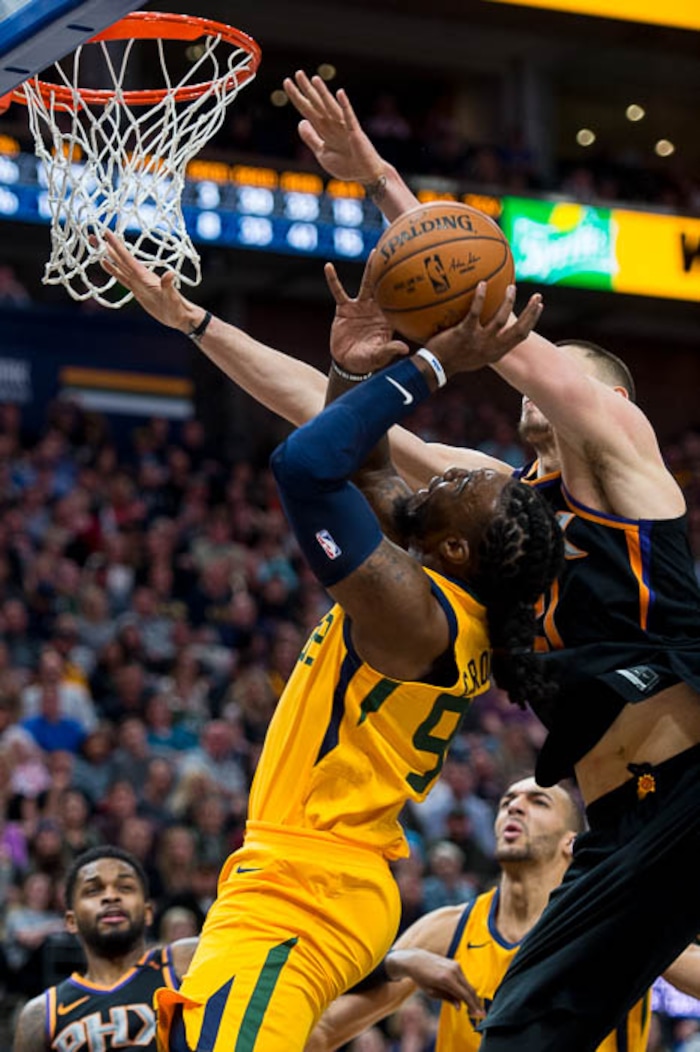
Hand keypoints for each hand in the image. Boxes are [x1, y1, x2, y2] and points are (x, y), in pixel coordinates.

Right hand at [89, 230, 199, 332]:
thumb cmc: (177, 307)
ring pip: (118, 265)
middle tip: (92, 235)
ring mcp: (137, 281)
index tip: (105, 232)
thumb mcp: (172, 297)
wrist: (180, 316)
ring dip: (106, 255)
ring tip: (95, 245)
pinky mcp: (136, 289)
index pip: (126, 257)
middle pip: (119, 258)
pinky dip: (112, 269)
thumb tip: (171, 274)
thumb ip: (169, 285)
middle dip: (106, 246)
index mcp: (144, 275)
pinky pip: (122, 277)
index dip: (116, 245)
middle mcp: (139, 275)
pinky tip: (105, 263)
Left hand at [283, 71, 384, 184]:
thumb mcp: (322, 153)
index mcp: (324, 130)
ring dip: (323, 94)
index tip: (287, 83)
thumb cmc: (346, 165)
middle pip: (317, 105)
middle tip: (298, 73)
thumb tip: (300, 122)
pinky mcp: (355, 133)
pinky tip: (340, 93)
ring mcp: (344, 128)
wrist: (366, 175)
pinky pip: (349, 118)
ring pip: (331, 108)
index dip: (297, 97)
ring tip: (314, 79)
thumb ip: (311, 138)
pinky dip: (345, 106)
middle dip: (307, 90)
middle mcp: (333, 125)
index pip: (307, 110)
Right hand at [325, 255, 408, 373]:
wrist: (347, 363)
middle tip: (403, 253)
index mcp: (388, 319)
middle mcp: (376, 309)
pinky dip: (333, 280)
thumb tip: (404, 349)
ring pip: (367, 284)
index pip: (400, 301)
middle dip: (394, 270)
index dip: (408, 289)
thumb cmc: (367, 361)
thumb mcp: (378, 356)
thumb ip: (389, 350)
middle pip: (386, 286)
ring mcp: (360, 307)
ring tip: (376, 251)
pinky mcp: (344, 309)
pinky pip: (338, 292)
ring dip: (371, 268)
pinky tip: (328, 266)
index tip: (419, 274)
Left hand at [387, 948, 484, 1015]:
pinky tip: (465, 996)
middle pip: (470, 989)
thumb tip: (460, 1006)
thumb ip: (447, 998)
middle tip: (480, 1013)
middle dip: (475, 1002)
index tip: (479, 1015)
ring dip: (471, 995)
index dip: (473, 1006)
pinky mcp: (455, 963)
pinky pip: (463, 978)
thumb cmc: (421, 977)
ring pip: (468, 984)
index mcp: (446, 979)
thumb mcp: (431, 992)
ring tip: (473, 1007)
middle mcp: (453, 970)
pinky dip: (466, 988)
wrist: (415, 960)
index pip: (465, 995)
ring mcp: (455, 965)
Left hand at [427, 283, 543, 376]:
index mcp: (496, 353)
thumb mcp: (475, 355)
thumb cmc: (453, 359)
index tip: (538, 307)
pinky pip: (475, 312)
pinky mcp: (464, 334)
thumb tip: (488, 325)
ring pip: (501, 320)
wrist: (435, 367)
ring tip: (511, 287)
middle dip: (531, 313)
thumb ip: (485, 343)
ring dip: (508, 302)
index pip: (520, 336)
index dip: (532, 321)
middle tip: (537, 296)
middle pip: (519, 330)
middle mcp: (491, 348)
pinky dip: (480, 298)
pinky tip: (482, 284)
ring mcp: (478, 341)